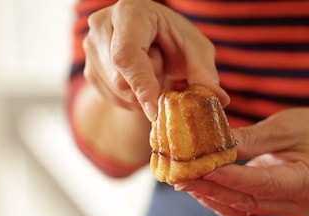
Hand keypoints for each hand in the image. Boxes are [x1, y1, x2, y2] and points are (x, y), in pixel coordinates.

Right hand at [82, 0, 228, 118]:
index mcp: (129, 11)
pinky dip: (132, 99)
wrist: (150, 39)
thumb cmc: (174, 38)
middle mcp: (102, 26)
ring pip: (117, 92)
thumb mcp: (195, 49)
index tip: (155, 110)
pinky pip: (113, 99)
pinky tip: (141, 80)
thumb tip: (220, 99)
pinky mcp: (89, 70)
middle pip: (121, 78)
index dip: (141, 84)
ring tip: (152, 72)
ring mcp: (89, 49)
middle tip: (164, 72)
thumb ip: (204, 72)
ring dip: (142, 95)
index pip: (126, 54)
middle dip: (149, 86)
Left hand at [174, 108, 308, 215]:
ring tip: (182, 180)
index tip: (199, 170)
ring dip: (210, 195)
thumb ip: (250, 138)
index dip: (227, 179)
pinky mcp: (275, 211)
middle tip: (179, 177)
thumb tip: (212, 143)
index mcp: (307, 182)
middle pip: (245, 201)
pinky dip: (221, 196)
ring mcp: (287, 212)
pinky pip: (243, 207)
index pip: (259, 184)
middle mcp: (297, 206)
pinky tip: (199, 184)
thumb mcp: (285, 126)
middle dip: (209, 189)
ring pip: (241, 208)